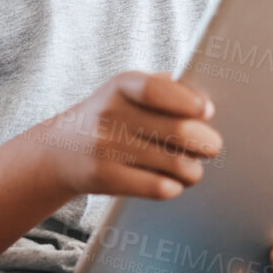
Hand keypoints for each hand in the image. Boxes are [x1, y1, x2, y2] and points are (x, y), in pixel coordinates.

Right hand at [34, 72, 221, 199]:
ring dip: (192, 170)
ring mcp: (105, 147)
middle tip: (212, 146)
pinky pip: (157, 187)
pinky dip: (174, 187)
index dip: (186, 101)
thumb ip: (166, 90)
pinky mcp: (104, 177)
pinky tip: (172, 183)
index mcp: (121, 85)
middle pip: (176, 131)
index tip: (206, 111)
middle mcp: (109, 114)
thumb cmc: (111, 117)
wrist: (60, 151)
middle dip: (205, 142)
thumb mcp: (129, 93)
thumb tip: (205, 106)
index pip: (155, 90)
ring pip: (174, 163)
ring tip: (191, 168)